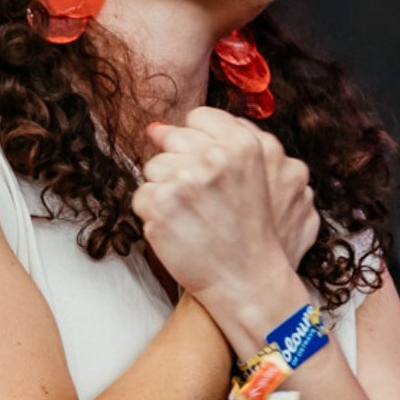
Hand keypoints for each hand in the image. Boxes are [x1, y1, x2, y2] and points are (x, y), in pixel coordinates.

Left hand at [131, 108, 319, 308]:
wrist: (246, 281)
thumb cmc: (249, 230)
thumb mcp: (257, 176)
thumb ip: (218, 141)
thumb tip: (155, 129)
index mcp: (243, 145)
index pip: (199, 118)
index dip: (198, 142)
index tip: (206, 168)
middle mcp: (214, 157)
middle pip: (172, 140)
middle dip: (180, 166)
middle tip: (201, 199)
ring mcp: (185, 180)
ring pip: (154, 167)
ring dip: (166, 191)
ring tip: (192, 217)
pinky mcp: (161, 205)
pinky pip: (142, 196)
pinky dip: (154, 215)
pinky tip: (178, 230)